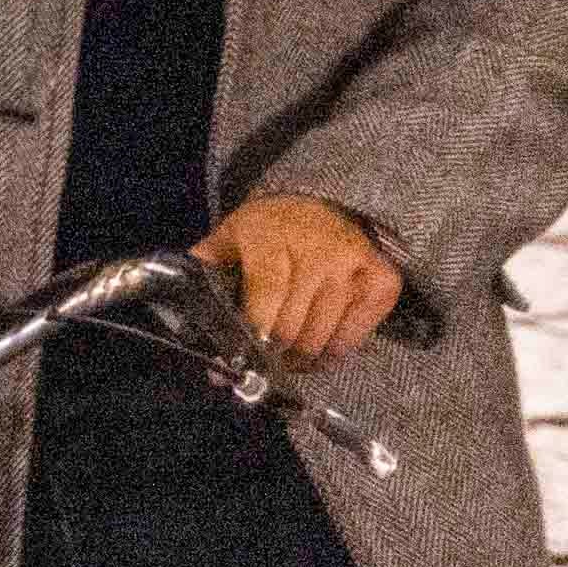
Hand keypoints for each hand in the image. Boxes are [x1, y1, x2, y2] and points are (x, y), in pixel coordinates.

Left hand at [198, 194, 401, 371]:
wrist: (324, 203)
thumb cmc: (270, 228)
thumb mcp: (232, 235)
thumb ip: (209, 266)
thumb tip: (184, 306)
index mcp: (273, 236)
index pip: (267, 293)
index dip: (257, 329)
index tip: (247, 352)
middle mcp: (319, 251)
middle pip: (294, 323)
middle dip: (276, 352)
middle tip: (266, 363)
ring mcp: (354, 267)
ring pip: (324, 336)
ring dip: (305, 359)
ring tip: (290, 362)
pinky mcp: (383, 282)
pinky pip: (356, 334)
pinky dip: (335, 352)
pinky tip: (320, 354)